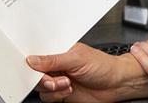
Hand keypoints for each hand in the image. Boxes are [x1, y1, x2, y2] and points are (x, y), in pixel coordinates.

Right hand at [27, 43, 147, 101]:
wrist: (117, 85)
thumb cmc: (103, 66)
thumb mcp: (76, 58)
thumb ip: (53, 60)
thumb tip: (32, 60)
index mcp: (58, 51)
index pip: (37, 54)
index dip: (31, 60)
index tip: (30, 66)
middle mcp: (56, 65)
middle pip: (35, 72)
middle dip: (41, 77)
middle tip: (52, 78)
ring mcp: (58, 80)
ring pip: (40, 86)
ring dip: (52, 87)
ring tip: (67, 83)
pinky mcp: (61, 93)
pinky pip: (47, 97)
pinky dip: (56, 95)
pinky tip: (68, 90)